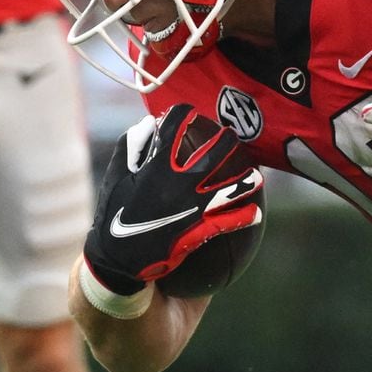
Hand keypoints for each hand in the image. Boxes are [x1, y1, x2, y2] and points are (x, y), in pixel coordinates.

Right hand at [83, 105, 263, 293]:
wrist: (115, 259)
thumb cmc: (114, 212)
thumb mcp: (115, 175)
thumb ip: (131, 145)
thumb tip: (150, 122)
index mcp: (156, 165)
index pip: (174, 127)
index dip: (181, 114)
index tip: (187, 112)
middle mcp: (178, 182)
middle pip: (213, 154)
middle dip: (226, 141)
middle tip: (231, 136)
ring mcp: (191, 207)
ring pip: (227, 189)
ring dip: (245, 181)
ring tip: (258, 176)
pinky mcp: (196, 231)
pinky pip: (226, 222)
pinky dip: (242, 218)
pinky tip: (255, 214)